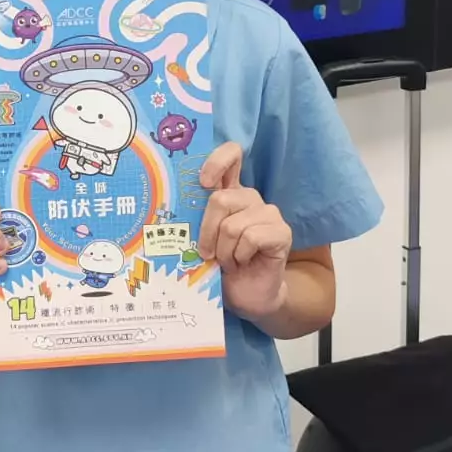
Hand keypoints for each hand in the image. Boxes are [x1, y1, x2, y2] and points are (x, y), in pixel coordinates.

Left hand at [199, 142, 291, 323]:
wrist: (247, 295)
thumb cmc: (220, 265)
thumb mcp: (201, 239)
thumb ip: (194, 219)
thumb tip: (170, 210)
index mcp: (229, 192)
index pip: (231, 156)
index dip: (216, 161)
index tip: (203, 182)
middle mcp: (249, 198)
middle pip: (220, 199)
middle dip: (207, 232)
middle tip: (208, 253)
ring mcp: (268, 213)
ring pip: (233, 224)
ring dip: (224, 251)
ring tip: (228, 261)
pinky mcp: (281, 232)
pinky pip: (251, 238)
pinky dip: (240, 256)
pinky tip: (243, 263)